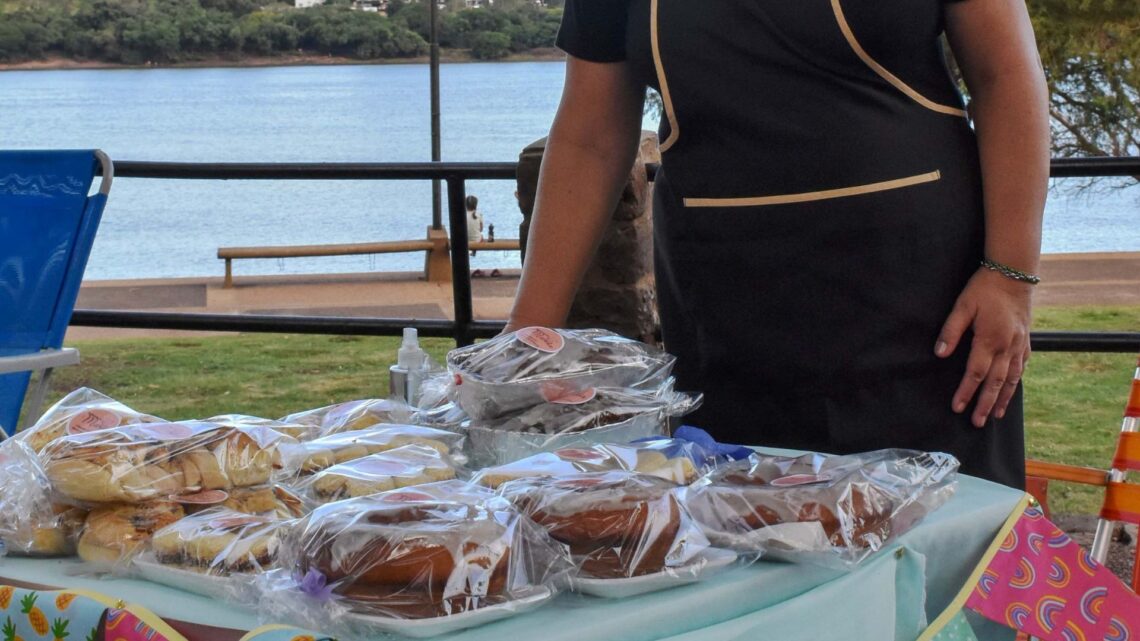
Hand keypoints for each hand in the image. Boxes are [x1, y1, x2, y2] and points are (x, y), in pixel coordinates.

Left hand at [934, 268, 1033, 426]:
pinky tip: (1011, 391)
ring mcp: (1019, 345)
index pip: (975, 373)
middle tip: (977, 423)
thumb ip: (950, 331)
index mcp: (989, 339)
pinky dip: (1016, 382)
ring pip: (1012, 379)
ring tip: (996, 415)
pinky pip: (1022, 367)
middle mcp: (1007, 346)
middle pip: (995, 382)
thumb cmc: (984, 289)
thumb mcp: (962, 306)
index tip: (957, 407)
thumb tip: (940, 353)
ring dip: (1003, 398)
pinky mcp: (1026, 341)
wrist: (1013, 274)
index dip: (965, 392)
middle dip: (985, 404)